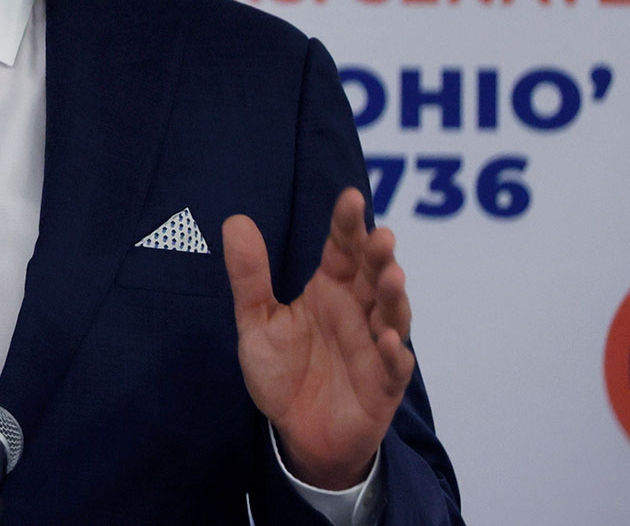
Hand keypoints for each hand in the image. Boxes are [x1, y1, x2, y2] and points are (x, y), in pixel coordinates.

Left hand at [221, 187, 412, 490]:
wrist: (297, 432)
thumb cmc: (284, 371)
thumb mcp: (257, 321)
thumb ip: (249, 276)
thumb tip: (234, 220)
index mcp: (331, 289)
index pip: (343, 249)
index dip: (348, 224)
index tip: (350, 197)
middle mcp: (358, 311)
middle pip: (374, 275)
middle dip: (379, 255)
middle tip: (382, 234)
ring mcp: (374, 346)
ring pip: (392, 314)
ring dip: (394, 295)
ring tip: (393, 275)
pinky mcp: (383, 385)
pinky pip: (393, 366)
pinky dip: (393, 352)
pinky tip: (386, 338)